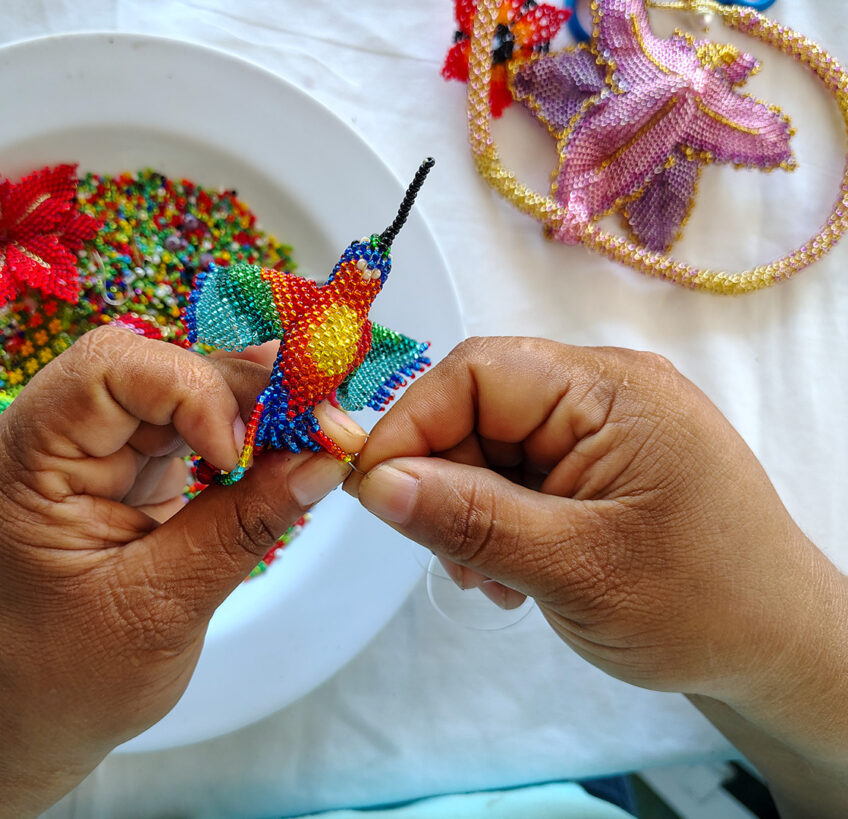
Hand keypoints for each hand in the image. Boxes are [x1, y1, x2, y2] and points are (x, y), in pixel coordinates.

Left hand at [0, 326, 364, 806]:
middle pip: (148, 367)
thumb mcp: (160, 608)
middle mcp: (47, 441)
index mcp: (23, 464)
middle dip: (235, 390)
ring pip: (173, 392)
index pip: (108, 368)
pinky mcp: (119, 473)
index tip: (235, 453)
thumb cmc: (68, 680)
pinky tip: (277, 453)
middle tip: (316, 423)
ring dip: (246, 410)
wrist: (25, 724)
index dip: (188, 388)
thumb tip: (325, 460)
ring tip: (308, 436)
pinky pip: (184, 430)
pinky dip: (236, 438)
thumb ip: (241, 527)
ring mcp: (84, 454)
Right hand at [347, 337, 844, 707]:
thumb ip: (470, 519)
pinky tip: (513, 573)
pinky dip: (497, 521)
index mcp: (611, 391)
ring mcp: (603, 427)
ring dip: (468, 512)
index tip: (374, 494)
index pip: (479, 372)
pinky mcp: (598, 462)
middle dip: (445, 482)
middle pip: (479, 409)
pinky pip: (519, 473)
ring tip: (494, 581)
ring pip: (490, 447)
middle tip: (453, 561)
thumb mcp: (573, 568)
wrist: (777, 648)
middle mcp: (605, 391)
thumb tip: (374, 482)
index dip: (413, 425)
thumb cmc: (696, 607)